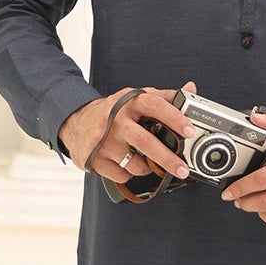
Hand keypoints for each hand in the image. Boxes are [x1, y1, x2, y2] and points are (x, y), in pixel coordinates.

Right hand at [60, 81, 198, 184]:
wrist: (74, 121)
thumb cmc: (111, 112)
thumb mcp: (134, 98)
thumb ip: (163, 96)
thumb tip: (190, 89)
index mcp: (128, 102)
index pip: (155, 105)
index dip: (175, 117)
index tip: (189, 130)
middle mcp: (115, 119)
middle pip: (146, 142)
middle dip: (168, 159)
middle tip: (182, 169)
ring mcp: (103, 140)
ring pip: (136, 164)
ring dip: (146, 167)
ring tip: (142, 159)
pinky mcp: (94, 158)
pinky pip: (122, 175)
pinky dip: (128, 173)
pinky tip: (123, 163)